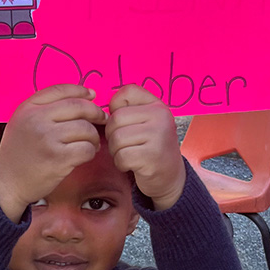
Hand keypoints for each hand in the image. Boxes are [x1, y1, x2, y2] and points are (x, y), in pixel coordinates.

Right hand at [0, 84, 106, 220]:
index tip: (93, 95)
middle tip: (102, 119)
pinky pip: (86, 149)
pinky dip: (91, 152)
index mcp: (28, 108)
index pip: (61, 90)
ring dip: (93, 136)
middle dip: (95, 112)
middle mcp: (37, 119)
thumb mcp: (23, 122)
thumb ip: (46, 108)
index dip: (81, 90)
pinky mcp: (58, 158)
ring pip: (86, 128)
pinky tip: (85, 154)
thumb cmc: (19, 153)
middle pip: (78, 107)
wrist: (7, 183)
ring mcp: (48, 139)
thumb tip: (86, 96)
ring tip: (90, 143)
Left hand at [106, 85, 184, 209]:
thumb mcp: (146, 122)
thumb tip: (99, 111)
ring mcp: (158, 136)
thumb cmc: (150, 147)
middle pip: (116, 118)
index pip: (126, 92)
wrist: (170, 176)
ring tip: (129, 154)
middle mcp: (160, 116)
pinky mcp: (152, 157)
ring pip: (116, 138)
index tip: (124, 122)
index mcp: (157, 105)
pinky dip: (121, 163)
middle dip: (112, 134)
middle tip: (125, 144)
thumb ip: (127, 110)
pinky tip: (132, 164)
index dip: (116, 107)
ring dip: (116, 151)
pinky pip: (121, 156)